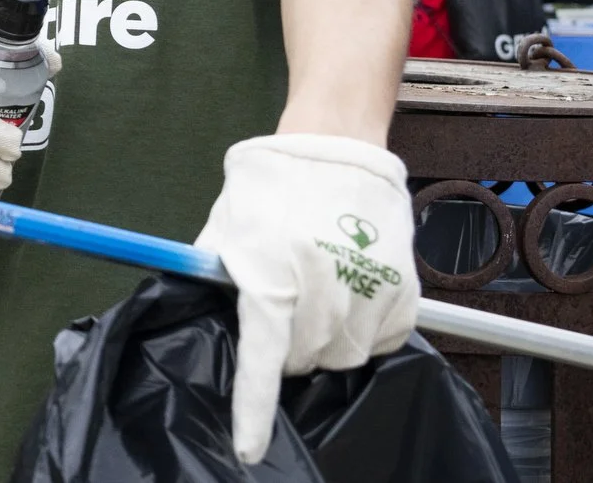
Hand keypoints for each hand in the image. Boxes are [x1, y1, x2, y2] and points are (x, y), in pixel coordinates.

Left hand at [194, 134, 417, 463]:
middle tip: (285, 308)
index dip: (254, 410)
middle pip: (303, 360)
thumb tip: (190, 306)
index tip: (250, 448)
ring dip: (328, 339)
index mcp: (270, 275)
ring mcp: (367, 287)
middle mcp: (320, 285)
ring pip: (345, 355)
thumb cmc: (271, 184)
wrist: (335, 145)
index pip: (261, 361)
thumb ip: (213, 275)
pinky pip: (383, 338)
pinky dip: (366, 328)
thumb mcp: (226, 227)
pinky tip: (351, 292)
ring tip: (318, 293)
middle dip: (288, 347)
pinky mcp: (402, 287)